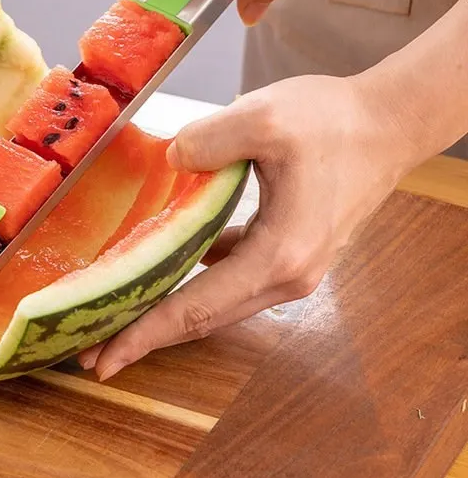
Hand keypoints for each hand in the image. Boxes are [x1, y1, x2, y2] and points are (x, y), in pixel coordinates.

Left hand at [77, 74, 417, 380]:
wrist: (386, 124)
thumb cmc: (333, 122)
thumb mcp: (263, 119)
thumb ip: (206, 140)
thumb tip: (170, 161)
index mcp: (279, 256)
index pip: (197, 308)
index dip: (145, 334)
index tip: (102, 358)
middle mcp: (286, 276)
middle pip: (203, 317)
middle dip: (146, 334)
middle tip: (92, 350)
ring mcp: (291, 268)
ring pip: (215, 300)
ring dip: (168, 308)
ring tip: (119, 312)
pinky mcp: (288, 251)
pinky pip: (231, 274)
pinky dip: (194, 276)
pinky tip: (164, 261)